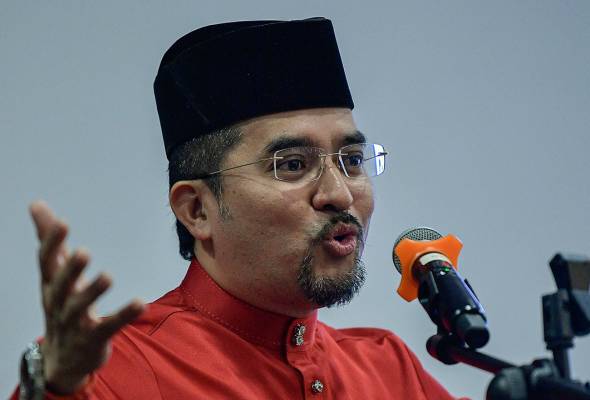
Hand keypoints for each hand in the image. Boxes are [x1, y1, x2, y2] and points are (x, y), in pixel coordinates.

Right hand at [30, 201, 144, 393]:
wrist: (63, 360)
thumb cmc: (60, 306)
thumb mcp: (53, 274)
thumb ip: (51, 240)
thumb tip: (37, 204)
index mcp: (50, 285)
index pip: (46, 262)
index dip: (52, 243)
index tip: (62, 223)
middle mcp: (58, 303)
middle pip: (61, 286)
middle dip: (70, 270)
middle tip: (82, 252)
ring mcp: (75, 323)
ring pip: (80, 308)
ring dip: (93, 292)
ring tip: (108, 276)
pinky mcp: (94, 338)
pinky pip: (109, 326)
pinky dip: (124, 314)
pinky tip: (141, 302)